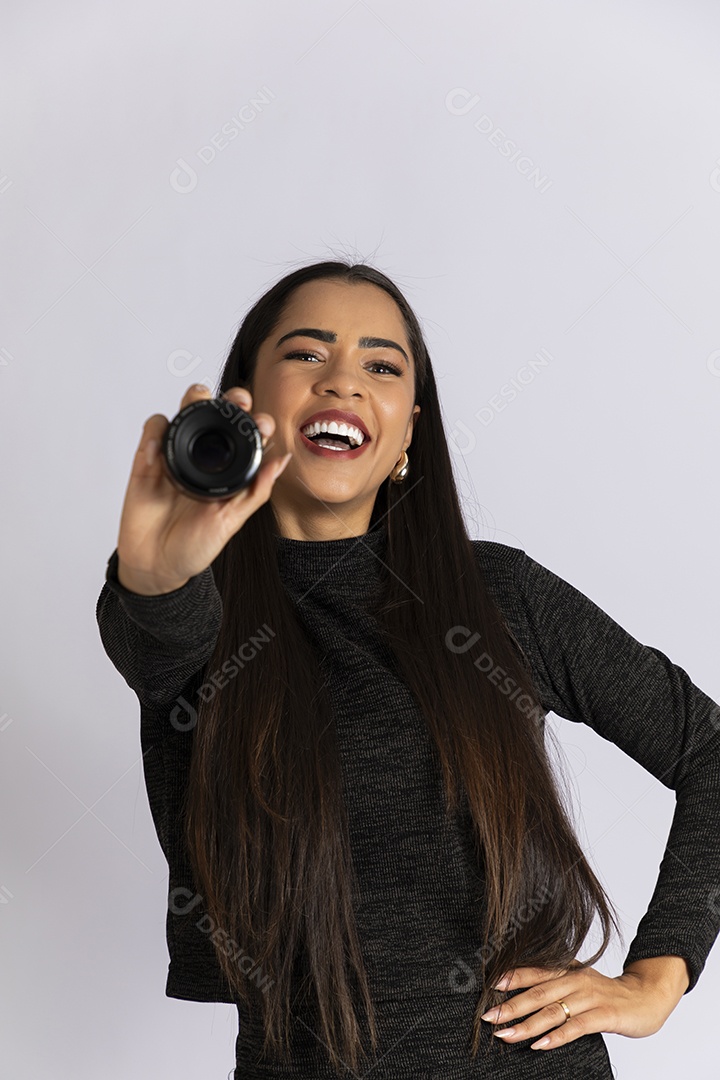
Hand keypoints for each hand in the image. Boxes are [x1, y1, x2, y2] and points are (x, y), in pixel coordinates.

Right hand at [116, 383, 289, 593]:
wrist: (156, 565)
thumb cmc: (195, 546)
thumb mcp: (231, 521)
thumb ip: (256, 491)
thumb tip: (283, 460)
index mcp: (230, 469)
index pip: (246, 436)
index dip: (256, 423)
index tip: (263, 424)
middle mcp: (205, 457)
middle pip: (219, 413)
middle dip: (231, 399)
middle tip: (239, 402)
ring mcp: (176, 454)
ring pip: (186, 410)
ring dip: (194, 398)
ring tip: (199, 400)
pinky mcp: (148, 458)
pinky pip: (153, 429)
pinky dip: (156, 430)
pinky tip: (160, 448)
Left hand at [479, 957, 689, 1051]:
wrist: (648, 995)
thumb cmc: (608, 993)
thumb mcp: (580, 982)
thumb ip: (557, 986)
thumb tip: (525, 995)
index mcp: (568, 969)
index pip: (535, 971)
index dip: (512, 978)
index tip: (489, 986)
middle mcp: (576, 980)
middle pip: (538, 993)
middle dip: (511, 1006)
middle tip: (488, 1017)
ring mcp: (590, 997)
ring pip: (553, 1010)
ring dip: (527, 1024)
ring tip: (506, 1035)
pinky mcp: (605, 1015)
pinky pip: (576, 1026)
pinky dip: (556, 1036)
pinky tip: (540, 1045)